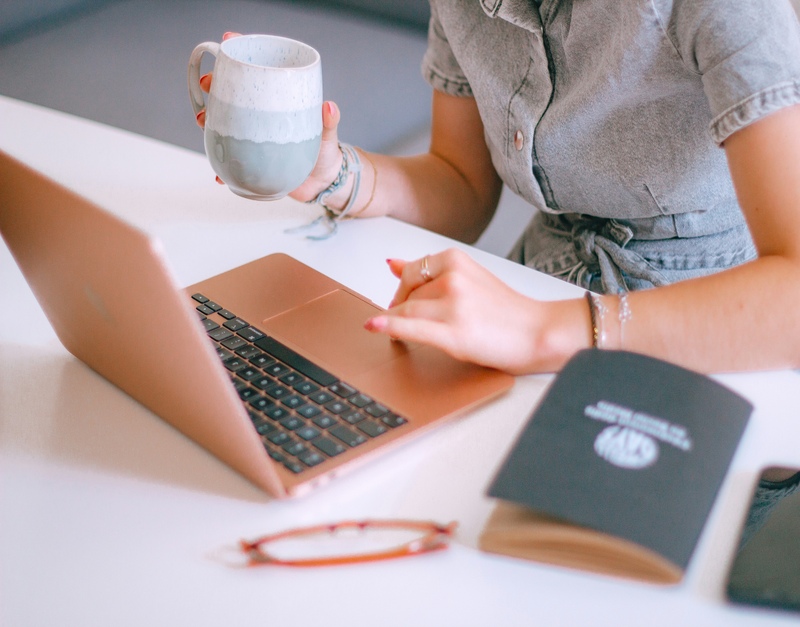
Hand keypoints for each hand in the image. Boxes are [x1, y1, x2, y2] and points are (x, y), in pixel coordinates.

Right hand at [194, 32, 342, 196]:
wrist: (322, 183)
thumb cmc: (325, 152)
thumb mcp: (327, 135)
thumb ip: (329, 122)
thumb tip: (329, 107)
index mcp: (278, 103)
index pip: (258, 71)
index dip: (241, 54)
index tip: (228, 40)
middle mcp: (262, 118)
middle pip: (233, 95)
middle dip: (215, 85)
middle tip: (207, 85)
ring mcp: (253, 138)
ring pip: (224, 124)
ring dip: (209, 120)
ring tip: (202, 120)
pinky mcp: (250, 161)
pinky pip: (230, 161)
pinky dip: (221, 168)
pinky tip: (217, 174)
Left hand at [363, 249, 556, 373]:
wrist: (538, 333)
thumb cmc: (506, 309)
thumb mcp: (469, 276)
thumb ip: (430, 270)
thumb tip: (391, 263)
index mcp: (456, 259)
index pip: (410, 272)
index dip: (402, 291)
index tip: (401, 302)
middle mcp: (453, 278)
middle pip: (408, 293)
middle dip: (404, 309)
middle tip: (409, 323)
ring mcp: (453, 305)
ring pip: (407, 310)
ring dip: (399, 323)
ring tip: (403, 333)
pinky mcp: (453, 332)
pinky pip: (411, 326)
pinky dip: (388, 326)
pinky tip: (374, 326)